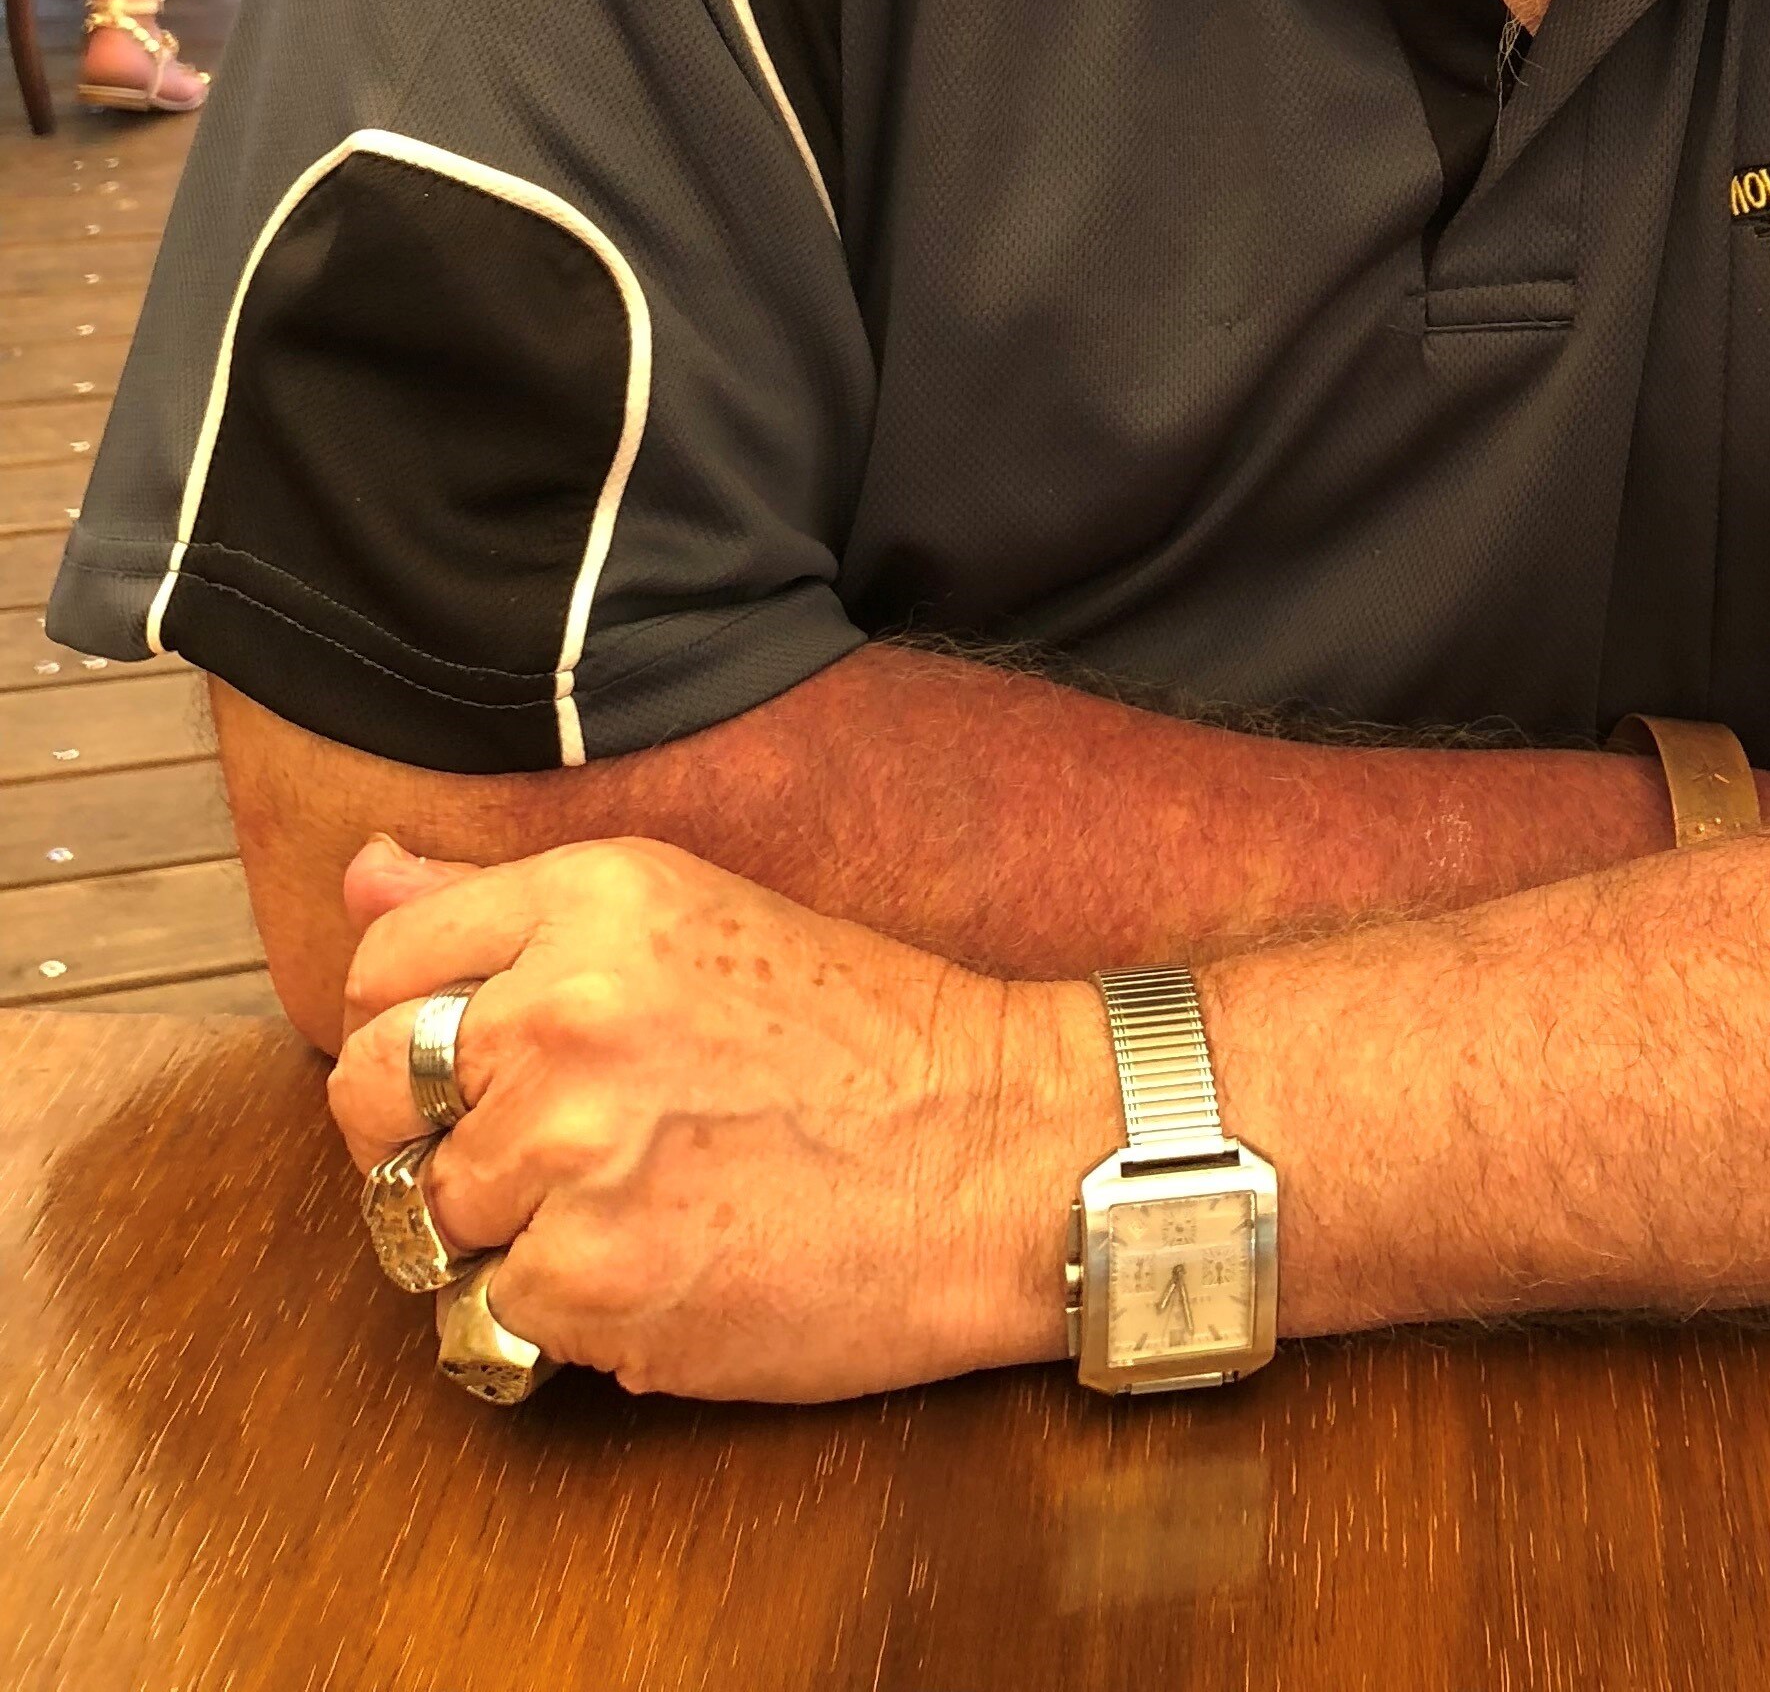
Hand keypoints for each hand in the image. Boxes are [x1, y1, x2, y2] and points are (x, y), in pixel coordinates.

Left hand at [329, 833, 1100, 1399]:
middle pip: (365, 1091)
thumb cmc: (862, 1035)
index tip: (478, 1061)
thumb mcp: (689, 913)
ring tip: (622, 1207)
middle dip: (425, 1133)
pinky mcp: (588, 1283)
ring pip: (421, 1216)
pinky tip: (658, 1268)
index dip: (412, 1025)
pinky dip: (555, 1314)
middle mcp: (564, 1012)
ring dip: (498, 1231)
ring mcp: (569, 1153)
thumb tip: (360, 867)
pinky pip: (486, 1315)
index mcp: (594, 900)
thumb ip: (507, 902)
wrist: (997, 1152)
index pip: (383, 964)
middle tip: (540, 1149)